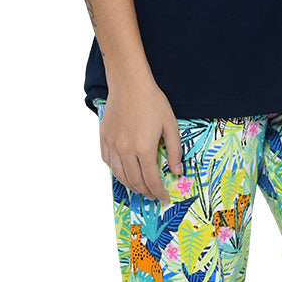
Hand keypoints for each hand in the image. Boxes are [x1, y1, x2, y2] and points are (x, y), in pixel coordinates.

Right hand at [99, 80, 180, 202]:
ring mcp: (112, 145)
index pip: (151, 180)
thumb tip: (177, 171)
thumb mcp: (170, 125)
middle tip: (153, 195)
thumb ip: (174, 150)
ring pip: (119, 175)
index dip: (158, 192)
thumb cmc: (152, 101)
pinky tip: (124, 172)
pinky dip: (116, 171)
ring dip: (130, 185)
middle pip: (134, 181)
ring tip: (140, 188)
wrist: (129, 83)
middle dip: (145, 192)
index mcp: (144, 148)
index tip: (164, 197)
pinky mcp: (103, 138)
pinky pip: (108, 162)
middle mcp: (125, 150)